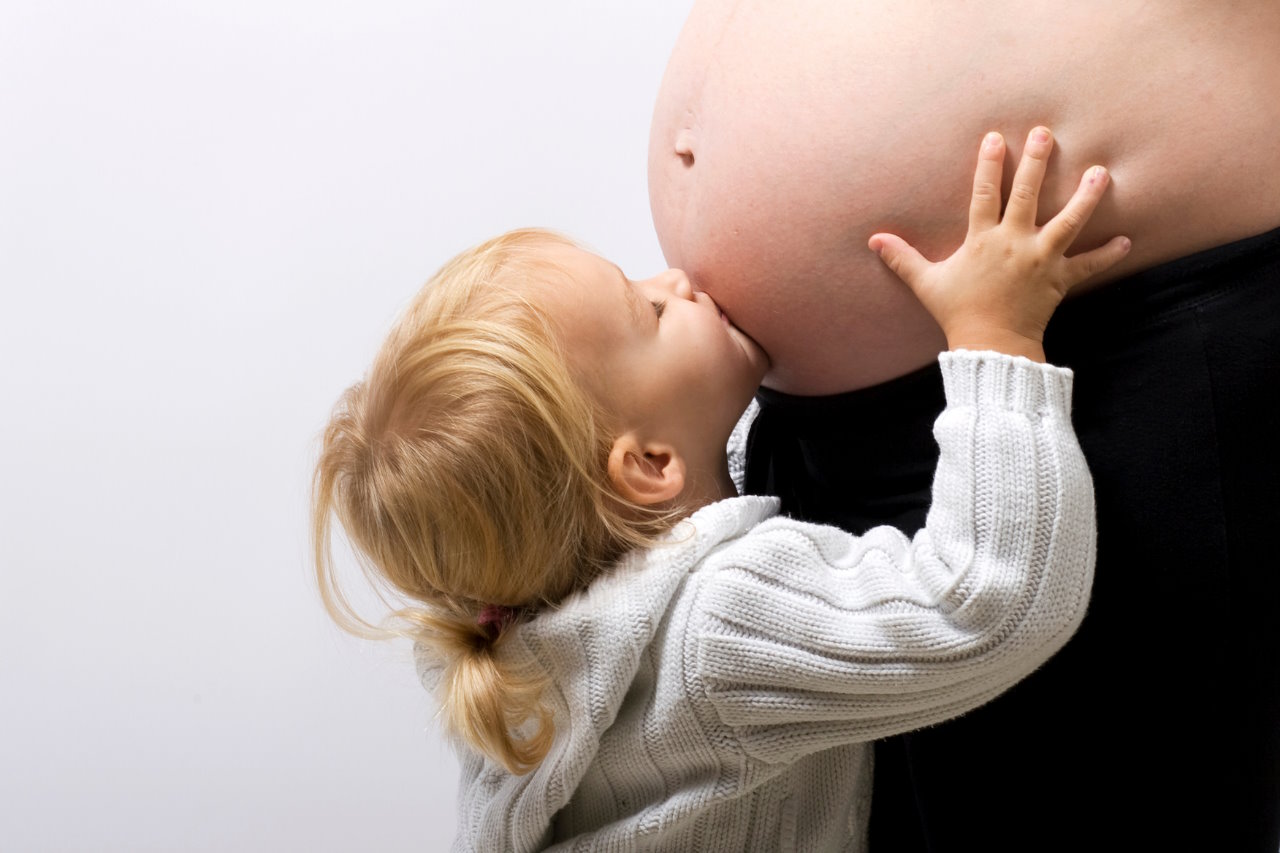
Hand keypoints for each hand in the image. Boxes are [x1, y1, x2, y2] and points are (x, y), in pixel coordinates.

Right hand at [868, 127, 1131, 360]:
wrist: (990, 346)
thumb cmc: (957, 313)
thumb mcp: (927, 283)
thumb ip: (903, 258)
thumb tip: (873, 240)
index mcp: (982, 240)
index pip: (985, 192)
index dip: (990, 163)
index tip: (997, 137)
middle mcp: (1014, 243)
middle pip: (1028, 194)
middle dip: (1037, 161)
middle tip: (1046, 133)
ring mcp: (1041, 260)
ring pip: (1068, 221)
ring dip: (1086, 196)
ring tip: (1101, 172)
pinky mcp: (1060, 280)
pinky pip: (1088, 265)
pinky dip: (1107, 254)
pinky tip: (1126, 240)